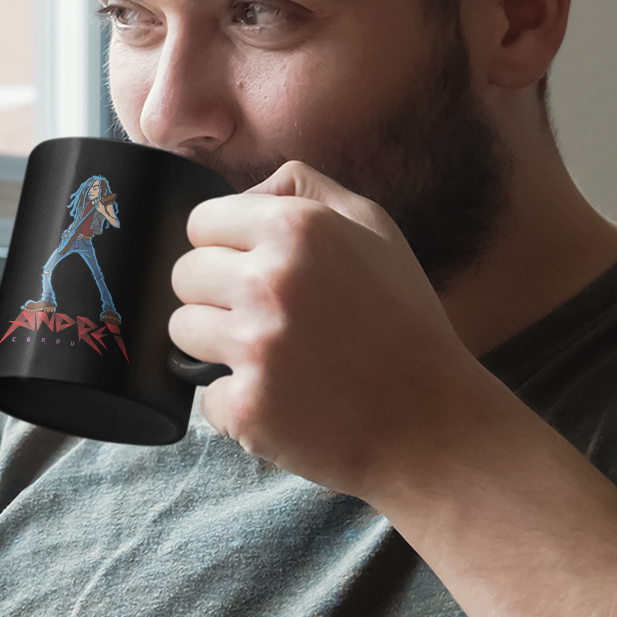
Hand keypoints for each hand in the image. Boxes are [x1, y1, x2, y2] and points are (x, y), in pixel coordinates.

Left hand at [170, 161, 488, 496]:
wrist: (435, 424)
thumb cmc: (405, 326)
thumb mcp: (375, 230)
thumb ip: (305, 191)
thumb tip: (241, 193)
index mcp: (298, 228)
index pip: (200, 222)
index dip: (222, 249)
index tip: (250, 273)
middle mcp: (270, 281)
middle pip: (183, 276)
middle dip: (215, 297)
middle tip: (266, 321)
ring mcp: (255, 347)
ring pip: (181, 331)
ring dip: (215, 347)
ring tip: (274, 360)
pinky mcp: (248, 406)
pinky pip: (205, 395)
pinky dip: (237, 404)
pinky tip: (284, 402)